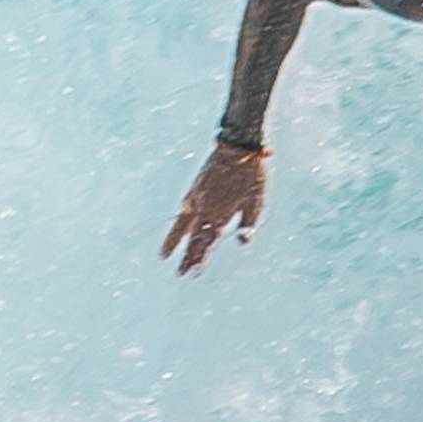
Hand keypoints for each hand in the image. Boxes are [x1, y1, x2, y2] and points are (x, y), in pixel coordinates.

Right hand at [163, 138, 267, 274]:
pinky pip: (183, 212)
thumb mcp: (258, 202)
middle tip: (182, 274)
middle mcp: (206, 210)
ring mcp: (197, 200)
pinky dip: (177, 223)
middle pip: (195, 239)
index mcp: (222, 215)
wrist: (238, 148)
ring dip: (175, 243)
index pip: (209, 243)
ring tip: (165, 256)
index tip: (194, 272)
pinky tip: (174, 231)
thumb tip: (242, 242)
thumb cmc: (253, 177)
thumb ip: (249, 224)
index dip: (201, 258)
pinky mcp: (194, 190)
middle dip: (189, 257)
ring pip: (184, 227)